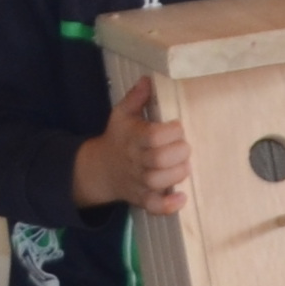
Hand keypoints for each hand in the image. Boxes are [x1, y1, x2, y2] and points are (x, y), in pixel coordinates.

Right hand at [71, 79, 191, 215]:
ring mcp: (138, 181)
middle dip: (179, 152)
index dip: (171, 131)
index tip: (177, 126)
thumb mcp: (122, 114)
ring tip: (184, 165)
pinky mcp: (141, 198)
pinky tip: (181, 197)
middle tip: (183, 146)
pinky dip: (168, 206)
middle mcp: (135, 161)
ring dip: (177, 174)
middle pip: (159, 160)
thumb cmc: (119, 137)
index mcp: (132, 138)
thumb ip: (136, 97)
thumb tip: (149, 79)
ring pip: (158, 182)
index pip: (153, 136)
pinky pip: (153, 206)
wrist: (100, 169)